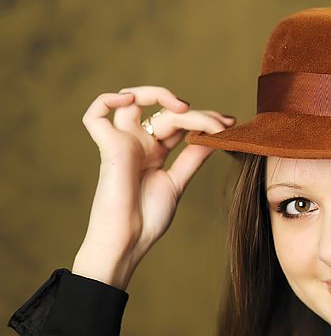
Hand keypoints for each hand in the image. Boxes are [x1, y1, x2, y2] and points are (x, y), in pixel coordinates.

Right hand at [73, 86, 234, 288]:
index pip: (178, 124)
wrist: (129, 241)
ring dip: (160, 95)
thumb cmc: (147, 219)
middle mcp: (137, 144)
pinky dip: (109, 99)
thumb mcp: (176, 182)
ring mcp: (122, 143)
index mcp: (153, 153)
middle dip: (197, 114)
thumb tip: (213, 137)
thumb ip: (191, 158)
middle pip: (165, 113)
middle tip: (221, 124)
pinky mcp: (108, 146)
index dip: (203, 120)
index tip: (229, 124)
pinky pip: (96, 114)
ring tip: (185, 108)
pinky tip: (136, 101)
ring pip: (133, 100)